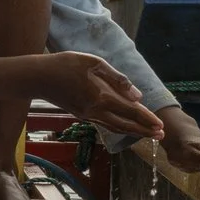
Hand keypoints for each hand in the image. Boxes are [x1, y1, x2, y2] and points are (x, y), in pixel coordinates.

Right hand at [32, 52, 163, 138]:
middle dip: (144, 131)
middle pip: (125, 125)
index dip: (147, 118)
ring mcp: (88, 115)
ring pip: (115, 127)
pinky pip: (105, 124)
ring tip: (148, 135)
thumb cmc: (65, 64)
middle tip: (161, 136)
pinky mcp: (82, 115)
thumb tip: (137, 96)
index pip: (130, 111)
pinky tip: (126, 126)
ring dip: (133, 132)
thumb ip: (117, 79)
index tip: (161, 125)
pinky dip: (119, 127)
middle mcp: (96, 110)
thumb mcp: (94, 63)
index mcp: (101, 96)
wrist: (38, 77)